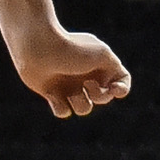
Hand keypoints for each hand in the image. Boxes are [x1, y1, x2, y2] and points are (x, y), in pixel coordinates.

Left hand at [9, 26, 128, 118]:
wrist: (37, 48)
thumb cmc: (71, 49)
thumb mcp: (102, 55)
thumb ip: (115, 70)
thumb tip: (113, 87)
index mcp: (100, 63)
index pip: (121, 80)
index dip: (122, 88)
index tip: (116, 89)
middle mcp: (86, 75)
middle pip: (104, 98)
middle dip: (100, 96)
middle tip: (88, 85)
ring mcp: (69, 85)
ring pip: (84, 108)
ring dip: (81, 104)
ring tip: (72, 94)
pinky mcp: (52, 93)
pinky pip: (63, 111)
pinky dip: (61, 107)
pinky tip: (54, 95)